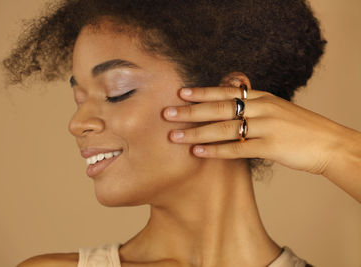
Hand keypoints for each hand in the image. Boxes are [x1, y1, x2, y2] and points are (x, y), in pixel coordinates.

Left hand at [162, 83, 347, 175]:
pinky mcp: (271, 147)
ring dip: (197, 132)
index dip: (202, 92)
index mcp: (262, 98)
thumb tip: (230, 105)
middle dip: (191, 111)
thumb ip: (254, 106)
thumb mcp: (277, 109)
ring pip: (224, 128)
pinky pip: (237, 149)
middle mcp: (262, 108)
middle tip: (166, 114)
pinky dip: (216, 151)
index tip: (181, 93)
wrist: (329, 143)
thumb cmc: (300, 128)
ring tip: (174, 136)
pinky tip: (198, 152)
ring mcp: (266, 127)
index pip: (226, 92)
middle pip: (219, 108)